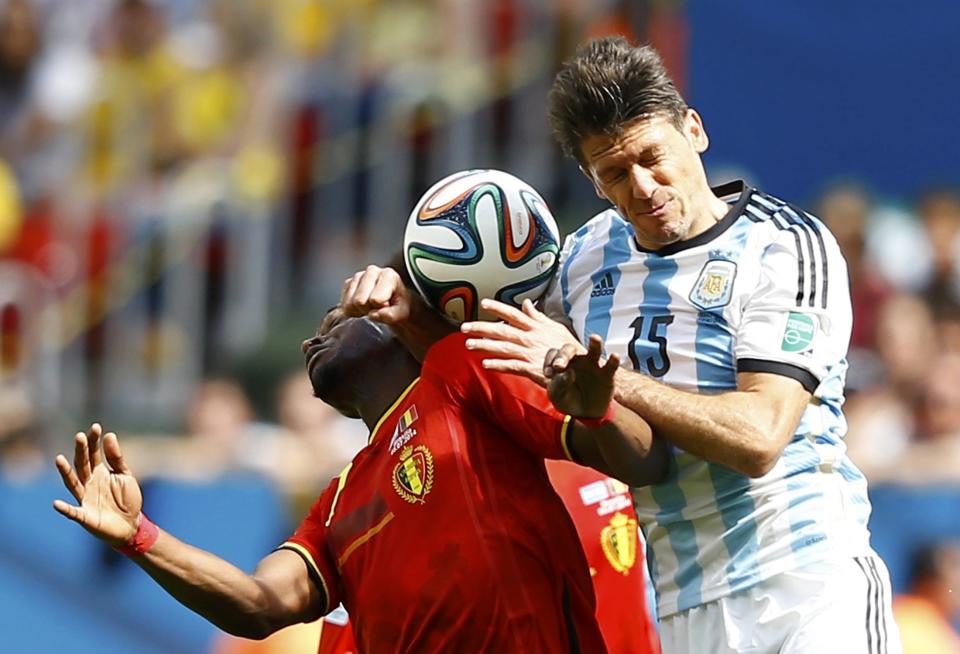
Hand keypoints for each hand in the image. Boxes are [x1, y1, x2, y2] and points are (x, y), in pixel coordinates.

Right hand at [53, 423, 142, 545]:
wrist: (131, 525)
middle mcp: (89, 483)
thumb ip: (116, 458)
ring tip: (59, 459)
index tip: (95, 427)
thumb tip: (110, 435)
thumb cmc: (127, 499)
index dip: (94, 441)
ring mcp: (85, 499)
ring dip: (66, 473)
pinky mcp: (86, 516)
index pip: (94, 453)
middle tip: (80, 436)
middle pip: (83, 464)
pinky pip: (73, 512)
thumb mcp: (125, 475)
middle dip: (81, 451)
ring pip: (73, 484)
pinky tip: (56, 503)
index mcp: (100, 472)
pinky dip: (65, 509)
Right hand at [340, 266, 413, 324]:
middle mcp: (372, 271)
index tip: (387, 306)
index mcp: (388, 275)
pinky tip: (362, 307)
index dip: (380, 308)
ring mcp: (358, 276)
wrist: (394, 304)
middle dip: (368, 309)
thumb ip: (391, 315)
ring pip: (349, 303)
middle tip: (377, 308)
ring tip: (370, 306)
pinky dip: (352, 310)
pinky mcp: (348, 283)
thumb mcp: (401, 314)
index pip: (375, 299)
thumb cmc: (399, 307)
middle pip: (359, 301)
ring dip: (359, 310)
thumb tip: (373, 314)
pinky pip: (343, 304)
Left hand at [461, 298, 584, 384]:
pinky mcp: (532, 369)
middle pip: (502, 330)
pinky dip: (498, 365)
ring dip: (484, 346)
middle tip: (464, 327)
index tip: (483, 303)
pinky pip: (511, 366)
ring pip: (503, 347)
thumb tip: (527, 303)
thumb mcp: (556, 328)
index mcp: (536, 326)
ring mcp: (531, 353)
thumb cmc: (568, 348)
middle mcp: (531, 337)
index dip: (498, 308)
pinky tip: (485, 364)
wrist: (581, 369)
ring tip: (469, 345)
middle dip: (481, 328)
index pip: (513, 314)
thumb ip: (538, 317)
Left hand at [545, 334, 618, 418]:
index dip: (549, 361)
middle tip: (559, 366)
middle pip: (569, 349)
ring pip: (594, 350)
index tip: (549, 374)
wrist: (586, 414)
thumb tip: (567, 373)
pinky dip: (613, 360)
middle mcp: (577, 359)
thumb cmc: (568, 400)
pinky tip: (615, 356)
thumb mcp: (557, 396)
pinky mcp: (607, 374)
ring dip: (595, 344)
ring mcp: (593, 365)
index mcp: (561, 363)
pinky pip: (611, 365)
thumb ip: (558, 385)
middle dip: (563, 355)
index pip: (553, 354)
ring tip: (594, 338)